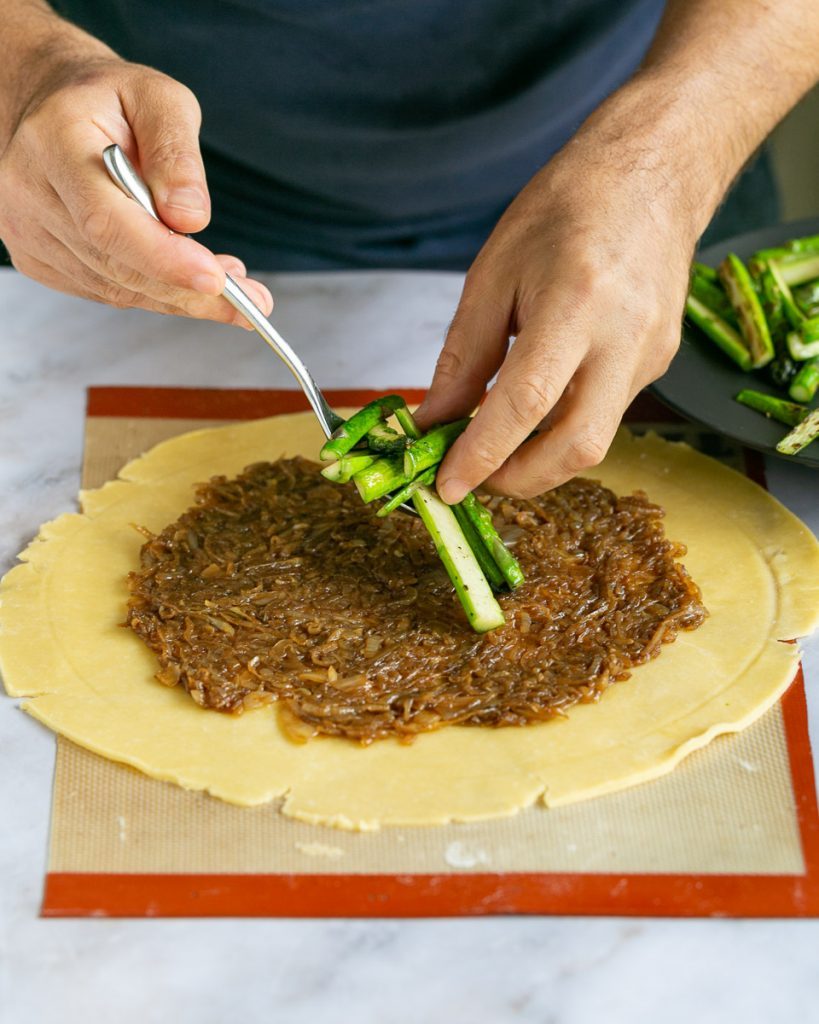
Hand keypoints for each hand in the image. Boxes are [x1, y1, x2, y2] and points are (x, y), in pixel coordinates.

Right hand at [0, 49, 271, 324]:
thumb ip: (176, 151)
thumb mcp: (156, 96)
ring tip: (232, 284)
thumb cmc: (107, 98)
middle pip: (114, 264)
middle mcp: (29, 193)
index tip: (216, 279)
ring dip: (180, 296)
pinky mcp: (38, 259)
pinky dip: (156, 293)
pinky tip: (188, 278)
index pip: (106, 220)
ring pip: (115, 287)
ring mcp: (27, 232)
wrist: (50, 104)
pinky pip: (107, 291)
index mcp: (53, 143)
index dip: (163, 258)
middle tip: (252, 300)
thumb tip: (191, 216)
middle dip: (188, 290)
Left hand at [415, 103, 702, 501]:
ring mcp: (650, 354)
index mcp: (575, 303)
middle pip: (577, 446)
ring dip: (540, 459)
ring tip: (497, 444)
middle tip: (473, 477)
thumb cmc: (568, 207)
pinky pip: (606, 414)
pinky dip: (562, 427)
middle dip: (518, 480)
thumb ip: (463, 356)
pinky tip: (538, 409)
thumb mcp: (493, 273)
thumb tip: (435, 419)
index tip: (446, 486)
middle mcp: (623, 337)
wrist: (652, 173)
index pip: (525, 404)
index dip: (482, 456)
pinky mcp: (659, 362)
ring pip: (594, 440)